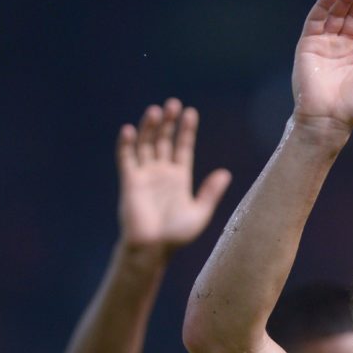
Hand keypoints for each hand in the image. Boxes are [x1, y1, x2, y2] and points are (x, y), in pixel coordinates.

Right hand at [116, 98, 230, 251]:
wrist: (153, 249)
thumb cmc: (176, 235)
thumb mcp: (200, 213)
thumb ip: (210, 192)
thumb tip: (226, 173)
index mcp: (180, 178)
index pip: (183, 147)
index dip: (186, 130)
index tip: (191, 112)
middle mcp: (162, 173)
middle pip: (165, 141)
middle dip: (169, 123)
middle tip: (173, 103)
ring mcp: (145, 175)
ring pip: (146, 145)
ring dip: (150, 128)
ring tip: (156, 111)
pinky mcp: (130, 181)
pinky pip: (126, 159)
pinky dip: (126, 144)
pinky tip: (129, 129)